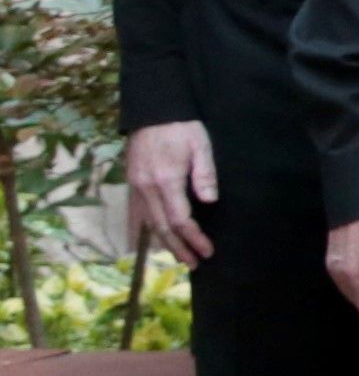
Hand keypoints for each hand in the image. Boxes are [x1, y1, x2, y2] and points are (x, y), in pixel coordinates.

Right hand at [121, 122, 214, 270]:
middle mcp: (146, 188)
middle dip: (179, 248)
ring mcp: (136, 186)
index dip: (194, 238)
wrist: (152, 111)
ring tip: (181, 257)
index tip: (208, 250)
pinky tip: (160, 238)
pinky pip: (140, 213)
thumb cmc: (181, 127)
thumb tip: (210, 201)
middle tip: (195, 263)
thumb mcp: (200, 146)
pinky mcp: (132, 183)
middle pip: (162, 227)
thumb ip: (205, 174)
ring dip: (165, 242)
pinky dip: (151, 229)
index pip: (180, 219)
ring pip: (149, 222)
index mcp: (166, 180)